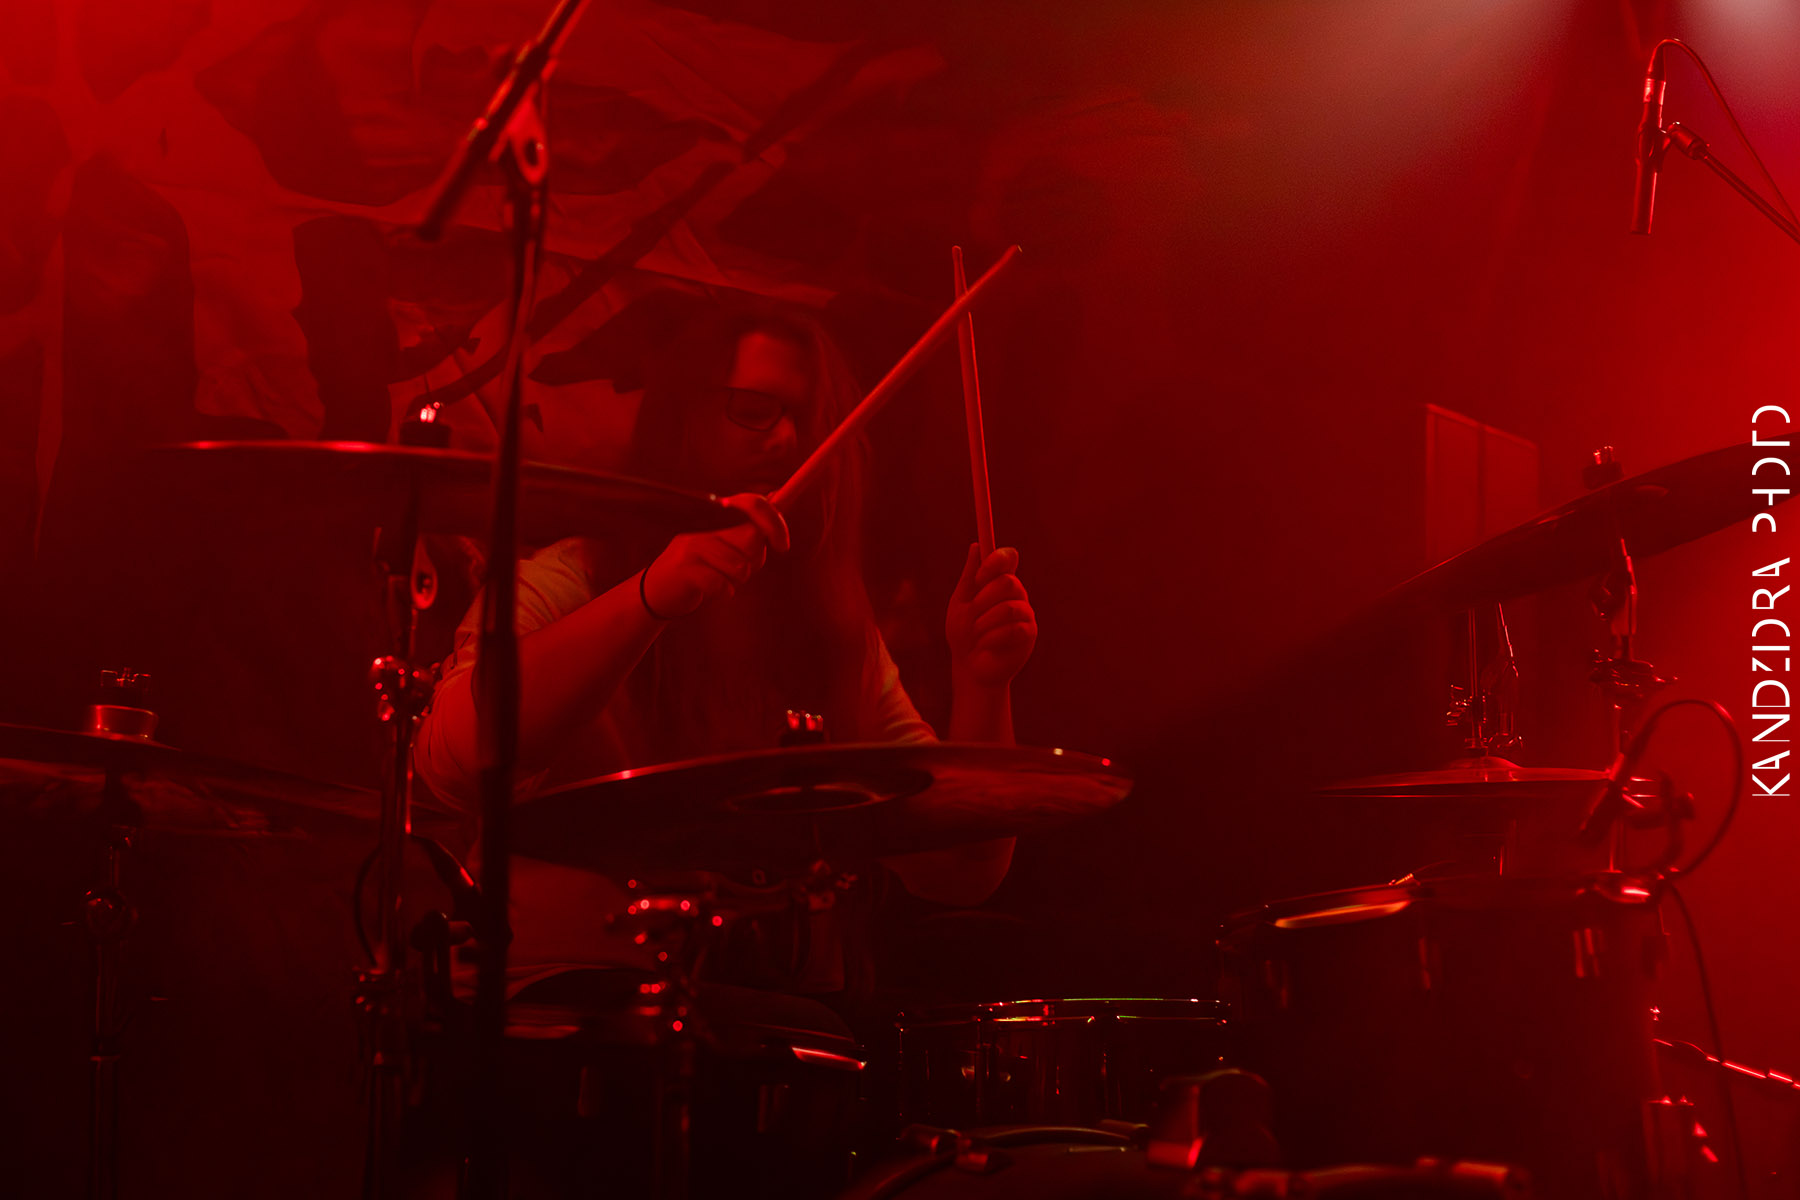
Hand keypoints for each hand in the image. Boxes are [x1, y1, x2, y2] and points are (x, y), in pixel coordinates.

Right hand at [642, 493, 789, 617]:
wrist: (658, 591)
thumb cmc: (701, 566)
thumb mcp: (724, 542)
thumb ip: (747, 527)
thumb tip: (777, 497)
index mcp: (715, 516)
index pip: (753, 504)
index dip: (775, 523)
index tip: (783, 545)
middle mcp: (704, 526)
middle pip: (752, 541)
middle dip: (753, 562)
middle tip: (733, 569)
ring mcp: (692, 546)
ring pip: (741, 568)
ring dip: (735, 581)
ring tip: (717, 577)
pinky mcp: (685, 570)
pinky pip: (723, 586)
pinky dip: (722, 593)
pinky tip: (707, 589)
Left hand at [945, 543, 1036, 689]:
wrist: (969, 668)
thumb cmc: (963, 634)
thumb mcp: (960, 604)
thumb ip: (969, 577)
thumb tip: (976, 546)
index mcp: (998, 582)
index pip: (1008, 558)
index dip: (996, 560)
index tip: (979, 576)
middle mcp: (1016, 594)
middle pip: (1008, 582)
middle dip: (983, 599)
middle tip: (972, 613)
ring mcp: (1025, 614)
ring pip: (1008, 608)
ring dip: (984, 622)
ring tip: (976, 634)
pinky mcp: (1029, 634)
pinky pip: (1012, 630)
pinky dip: (991, 638)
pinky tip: (984, 645)